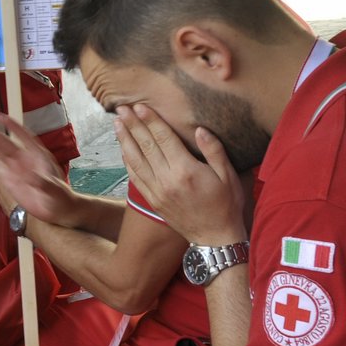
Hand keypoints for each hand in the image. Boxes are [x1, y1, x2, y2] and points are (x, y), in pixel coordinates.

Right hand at [0, 114, 76, 223]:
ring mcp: (16, 168)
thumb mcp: (54, 189)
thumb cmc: (59, 196)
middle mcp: (25, 159)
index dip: (13, 126)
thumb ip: (42, 182)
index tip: (1, 117)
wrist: (56, 209)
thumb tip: (31, 177)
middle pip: (6, 142)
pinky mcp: (9, 179)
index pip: (24, 137)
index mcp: (38, 156)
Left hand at [114, 104, 246, 244]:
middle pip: (145, 146)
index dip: (150, 121)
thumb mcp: (228, 175)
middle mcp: (167, 179)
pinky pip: (135, 177)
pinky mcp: (152, 200)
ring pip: (135, 160)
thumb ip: (214, 150)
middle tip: (121, 109)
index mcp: (185, 170)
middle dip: (132, 125)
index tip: (139, 107)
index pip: (163, 138)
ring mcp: (157, 191)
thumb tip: (199, 129)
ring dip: (124, 140)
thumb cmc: (226, 205)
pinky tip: (122, 150)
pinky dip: (127, 161)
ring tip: (117, 124)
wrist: (215, 238)